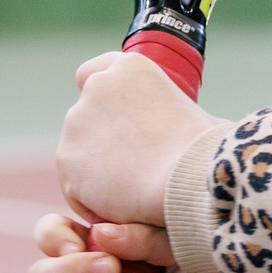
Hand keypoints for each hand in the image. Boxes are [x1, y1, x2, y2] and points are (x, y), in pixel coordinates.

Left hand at [58, 50, 214, 227]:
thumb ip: (174, 112)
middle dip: (102, 138)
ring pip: (79, 150)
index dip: (102, 97)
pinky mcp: (67, 160)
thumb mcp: (195, 112)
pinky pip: (76, 184)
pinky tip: (121, 205)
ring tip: (132, 188)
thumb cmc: (204, 148)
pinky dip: (92, 196)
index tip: (114, 117)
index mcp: (129, 68)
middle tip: (133, 163)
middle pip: (86, 115)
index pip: (92, 71)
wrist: (188, 178)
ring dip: (96, 167)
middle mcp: (96, 87)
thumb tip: (192, 126)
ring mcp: (77, 124)